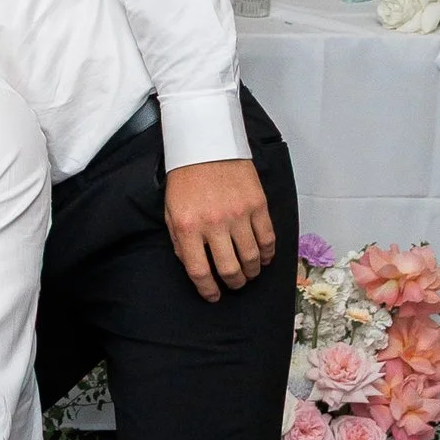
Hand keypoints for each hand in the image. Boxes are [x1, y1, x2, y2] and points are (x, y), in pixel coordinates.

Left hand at [164, 156, 276, 300]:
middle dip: (234, 283)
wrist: (207, 144)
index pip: (199, 271)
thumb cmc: (186, 177)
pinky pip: (268, 238)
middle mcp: (214, 224)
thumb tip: (193, 265)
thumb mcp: (171, 211)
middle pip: (229, 269)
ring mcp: (239, 215)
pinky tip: (264, 257)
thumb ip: (179, 241)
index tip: (213, 295)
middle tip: (235, 284)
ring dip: (252, 271)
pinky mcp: (258, 205)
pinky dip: (268, 253)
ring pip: (252, 258)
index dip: (207, 289)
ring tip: (250, 273)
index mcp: (188, 227)